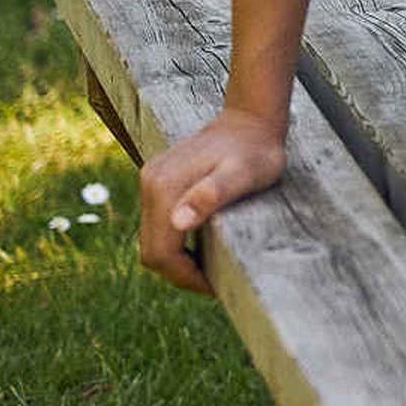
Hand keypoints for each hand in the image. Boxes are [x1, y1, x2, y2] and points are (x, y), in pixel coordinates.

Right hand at [139, 108, 286, 293]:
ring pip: (152, 239)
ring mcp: (151, 180)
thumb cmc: (256, 150)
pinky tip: (199, 245)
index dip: (185, 277)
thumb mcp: (245, 174)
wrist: (252, 119)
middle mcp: (150, 184)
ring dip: (175, 259)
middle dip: (178, 273)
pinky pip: (156, 223)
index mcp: (164, 188)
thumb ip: (213, 195)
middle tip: (212, 282)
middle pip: (151, 250)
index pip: (161, 252)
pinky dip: (173, 242)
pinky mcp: (157, 179)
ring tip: (207, 268)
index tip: (214, 286)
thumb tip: (177, 222)